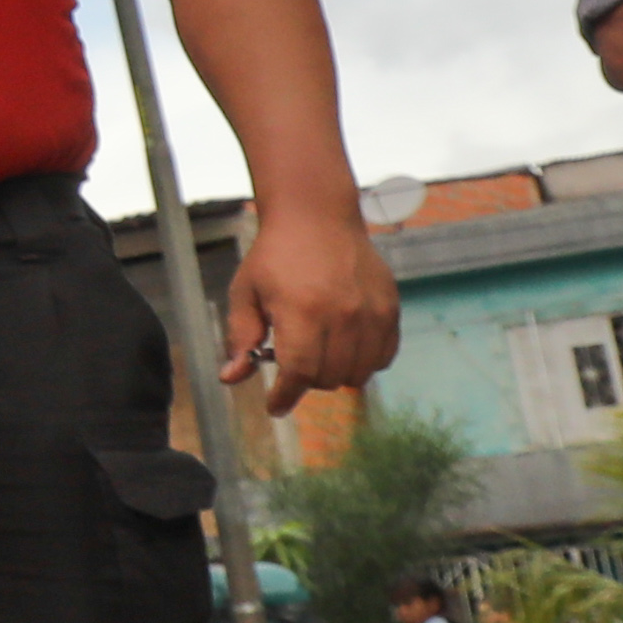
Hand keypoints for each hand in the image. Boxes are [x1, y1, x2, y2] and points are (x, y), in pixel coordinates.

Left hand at [217, 201, 397, 398]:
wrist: (317, 216)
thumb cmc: (275, 255)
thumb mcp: (245, 292)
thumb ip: (241, 337)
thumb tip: (231, 377)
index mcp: (302, 311)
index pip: (298, 374)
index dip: (284, 397)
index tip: (274, 406)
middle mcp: (343, 315)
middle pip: (328, 378)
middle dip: (305, 380)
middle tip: (293, 360)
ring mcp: (371, 312)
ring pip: (358, 374)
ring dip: (335, 373)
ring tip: (319, 351)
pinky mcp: (390, 308)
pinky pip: (383, 357)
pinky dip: (364, 361)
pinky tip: (345, 345)